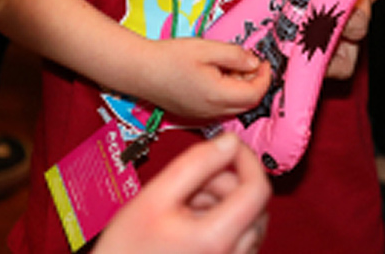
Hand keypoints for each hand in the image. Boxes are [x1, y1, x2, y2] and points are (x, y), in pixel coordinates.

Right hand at [95, 133, 269, 253]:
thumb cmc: (126, 251)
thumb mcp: (155, 196)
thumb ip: (196, 163)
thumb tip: (228, 141)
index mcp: (217, 239)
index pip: (258, 189)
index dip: (247, 158)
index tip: (229, 145)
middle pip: (254, 204)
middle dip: (227, 181)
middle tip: (192, 180)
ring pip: (246, 220)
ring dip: (221, 202)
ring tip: (184, 203)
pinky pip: (237, 240)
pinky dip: (219, 221)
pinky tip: (189, 221)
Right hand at [147, 37, 271, 119]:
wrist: (141, 71)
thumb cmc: (171, 57)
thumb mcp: (207, 48)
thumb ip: (235, 56)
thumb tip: (254, 63)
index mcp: (218, 95)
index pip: (254, 94)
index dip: (265, 78)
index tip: (264, 61)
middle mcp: (213, 112)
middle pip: (247, 104)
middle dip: (255, 84)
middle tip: (248, 62)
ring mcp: (203, 116)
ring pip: (234, 108)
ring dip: (241, 90)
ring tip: (229, 66)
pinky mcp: (194, 114)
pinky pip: (220, 109)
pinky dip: (227, 95)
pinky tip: (216, 77)